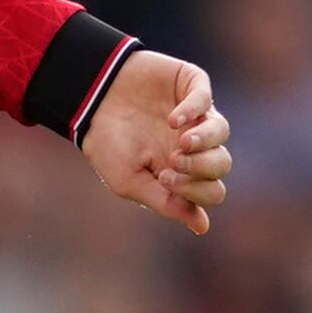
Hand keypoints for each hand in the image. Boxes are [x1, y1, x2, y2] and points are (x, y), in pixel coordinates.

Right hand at [78, 51, 231, 234]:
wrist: (89, 103)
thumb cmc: (106, 146)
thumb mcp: (129, 181)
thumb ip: (165, 203)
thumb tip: (202, 227)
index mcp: (181, 172)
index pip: (211, 191)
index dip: (194, 190)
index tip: (164, 179)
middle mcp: (193, 146)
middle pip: (222, 164)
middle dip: (201, 167)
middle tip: (173, 161)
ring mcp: (195, 115)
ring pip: (221, 131)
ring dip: (204, 141)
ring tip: (182, 142)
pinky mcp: (190, 85)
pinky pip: (205, 98)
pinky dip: (194, 110)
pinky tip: (172, 120)